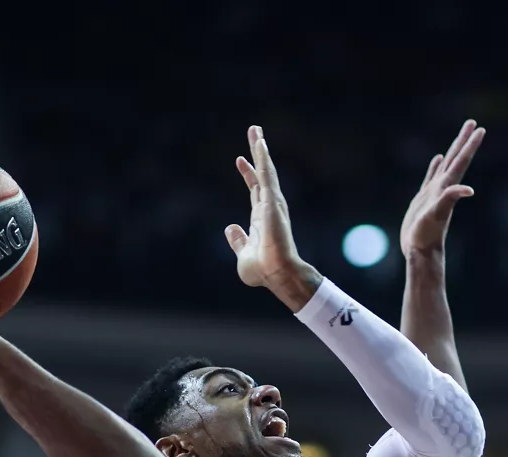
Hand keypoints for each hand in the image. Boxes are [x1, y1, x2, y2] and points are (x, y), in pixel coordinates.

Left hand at [225, 126, 318, 300]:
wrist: (277, 275)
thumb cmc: (263, 271)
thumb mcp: (243, 254)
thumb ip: (237, 241)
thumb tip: (230, 228)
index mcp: (261, 219)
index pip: (254, 191)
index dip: (248, 175)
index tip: (240, 160)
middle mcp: (268, 208)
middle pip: (262, 175)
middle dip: (258, 154)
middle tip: (255, 133)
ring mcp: (272, 203)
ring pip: (266, 170)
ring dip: (260, 150)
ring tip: (256, 130)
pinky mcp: (272, 201)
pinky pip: (266, 174)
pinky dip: (263, 158)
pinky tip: (259, 142)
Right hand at [400, 120, 485, 256]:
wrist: (420, 251)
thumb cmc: (427, 235)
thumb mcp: (438, 215)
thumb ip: (450, 199)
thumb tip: (469, 190)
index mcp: (447, 188)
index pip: (461, 162)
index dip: (470, 145)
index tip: (480, 128)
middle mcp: (444, 187)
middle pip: (456, 159)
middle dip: (464, 141)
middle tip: (472, 122)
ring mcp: (435, 193)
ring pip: (445, 165)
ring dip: (453, 150)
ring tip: (460, 136)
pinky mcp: (424, 199)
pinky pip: (431, 177)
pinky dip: (435, 166)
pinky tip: (437, 159)